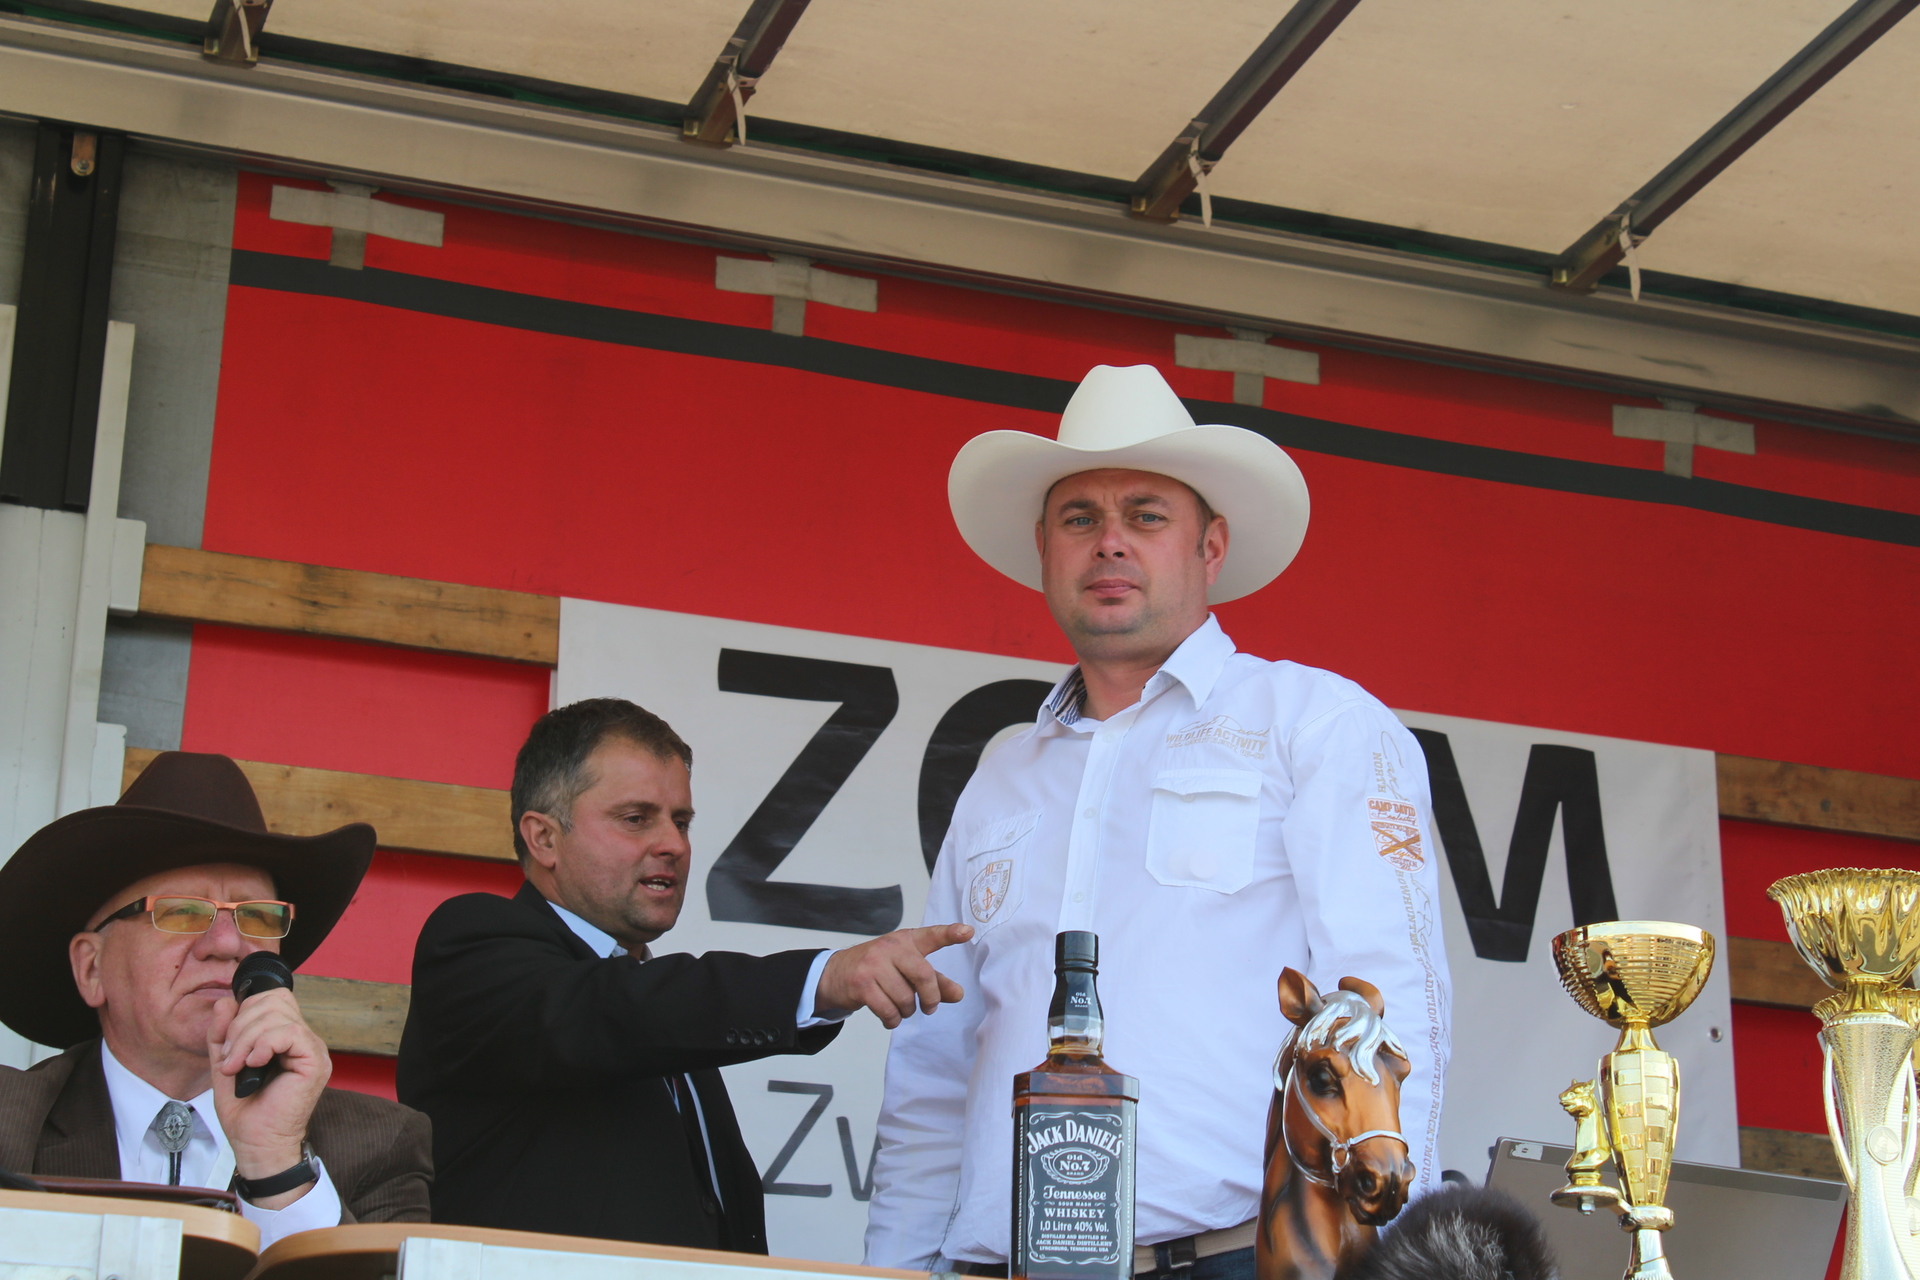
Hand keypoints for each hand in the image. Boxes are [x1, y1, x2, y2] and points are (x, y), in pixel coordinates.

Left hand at [207, 986, 330, 1208]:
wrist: (257, 1144)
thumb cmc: (245, 1111)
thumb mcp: (224, 1064)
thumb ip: (222, 1034)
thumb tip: (225, 1002)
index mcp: (286, 1038)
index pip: (273, 998)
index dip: (246, 1010)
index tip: (228, 1044)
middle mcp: (303, 1040)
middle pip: (274, 1001)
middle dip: (241, 1025)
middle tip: (230, 1057)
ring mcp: (312, 1049)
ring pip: (279, 1015)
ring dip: (247, 1038)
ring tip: (237, 1065)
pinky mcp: (314, 1062)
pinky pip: (290, 1032)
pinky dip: (264, 1044)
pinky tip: (254, 1063)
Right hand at [815, 923, 973, 1028]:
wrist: (836, 974)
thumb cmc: (878, 969)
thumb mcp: (906, 968)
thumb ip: (934, 980)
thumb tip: (957, 994)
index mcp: (906, 940)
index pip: (931, 935)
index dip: (950, 934)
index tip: (968, 932)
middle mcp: (891, 948)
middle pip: (923, 975)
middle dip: (931, 998)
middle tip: (930, 1007)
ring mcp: (874, 964)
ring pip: (905, 998)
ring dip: (907, 1011)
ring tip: (901, 1009)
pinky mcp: (861, 984)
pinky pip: (888, 1010)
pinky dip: (893, 1020)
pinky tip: (890, 1018)